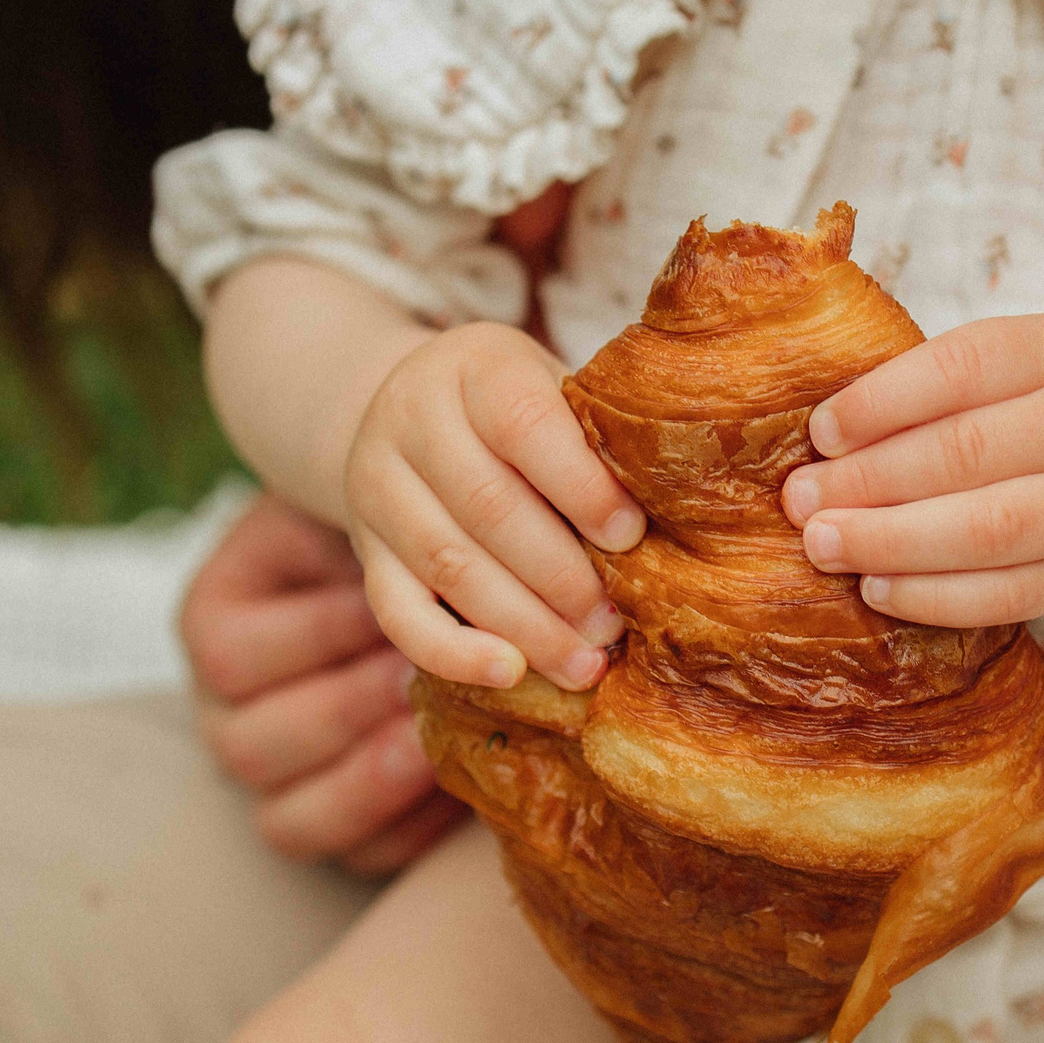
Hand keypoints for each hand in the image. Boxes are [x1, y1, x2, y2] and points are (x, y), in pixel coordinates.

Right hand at [180, 494, 466, 873]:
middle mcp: (225, 713)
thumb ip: (369, 536)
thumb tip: (407, 564)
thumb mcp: (363, 515)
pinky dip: (408, 830)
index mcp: (214, 625)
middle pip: (251, 747)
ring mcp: (275, 781)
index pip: (230, 654)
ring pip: (290, 820)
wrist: (424, 580)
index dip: (316, 637)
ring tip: (434, 739)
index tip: (388, 609)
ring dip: (372, 779)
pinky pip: (357, 858)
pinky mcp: (337, 826)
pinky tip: (456, 788)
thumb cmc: (392, 540)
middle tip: (420, 680)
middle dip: (347, 712)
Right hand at [345, 321, 642, 692]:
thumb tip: (679, 511)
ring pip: (448, 565)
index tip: (632, 537)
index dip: (580, 485)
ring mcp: (377, 488)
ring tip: (585, 664)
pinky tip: (510, 674)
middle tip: (615, 623)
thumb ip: (594, 434)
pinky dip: (453, 652)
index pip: (523, 424)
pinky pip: (398, 614)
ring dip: (524, 624)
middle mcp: (412, 420)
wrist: (403, 410)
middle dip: (561, 575)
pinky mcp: (365, 552)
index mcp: (474, 368)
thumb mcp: (549, 387)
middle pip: (487, 505)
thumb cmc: (514, 409)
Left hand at [780, 313, 1043, 627]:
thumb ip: (945, 385)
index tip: (820, 432)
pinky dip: (935, 596)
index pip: (966, 368)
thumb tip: (826, 437)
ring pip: (991, 532)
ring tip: (825, 543)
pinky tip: (878, 587)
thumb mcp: (1028, 364)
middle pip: (971, 454)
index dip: (883, 401)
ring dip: (893, 542)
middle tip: (800, 500)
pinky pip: (1009, 594)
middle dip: (871, 481)